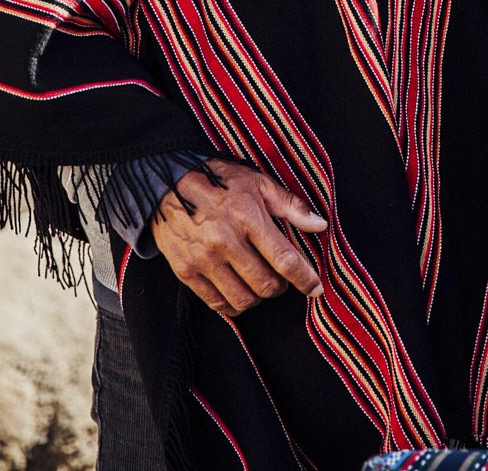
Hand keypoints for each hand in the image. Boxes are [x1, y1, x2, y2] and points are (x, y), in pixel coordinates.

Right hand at [150, 160, 327, 316]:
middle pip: (266, 285)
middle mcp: (225, 241)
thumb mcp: (258, 183)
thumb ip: (291, 206)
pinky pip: (218, 304)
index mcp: (247, 216)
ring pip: (244, 300)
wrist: (167, 184)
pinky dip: (234, 303)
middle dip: (281, 286)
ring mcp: (204, 259)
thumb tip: (320, 225)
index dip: (305, 279)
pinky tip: (238, 288)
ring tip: (258, 280)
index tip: (316, 287)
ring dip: (258, 296)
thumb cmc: (219, 182)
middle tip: (280, 276)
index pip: (284, 259)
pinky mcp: (186, 272)